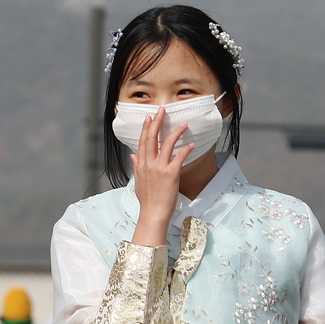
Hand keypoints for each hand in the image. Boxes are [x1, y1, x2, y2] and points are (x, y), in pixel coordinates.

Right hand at [129, 107, 191, 247]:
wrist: (153, 213)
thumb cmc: (147, 199)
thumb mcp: (138, 180)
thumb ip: (136, 166)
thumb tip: (133, 155)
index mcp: (141, 164)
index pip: (143, 142)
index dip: (146, 128)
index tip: (150, 117)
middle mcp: (149, 164)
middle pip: (152, 138)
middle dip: (158, 122)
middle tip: (163, 110)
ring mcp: (159, 168)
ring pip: (167, 144)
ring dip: (176, 132)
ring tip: (183, 124)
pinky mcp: (171, 174)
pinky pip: (179, 157)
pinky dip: (185, 149)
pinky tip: (191, 144)